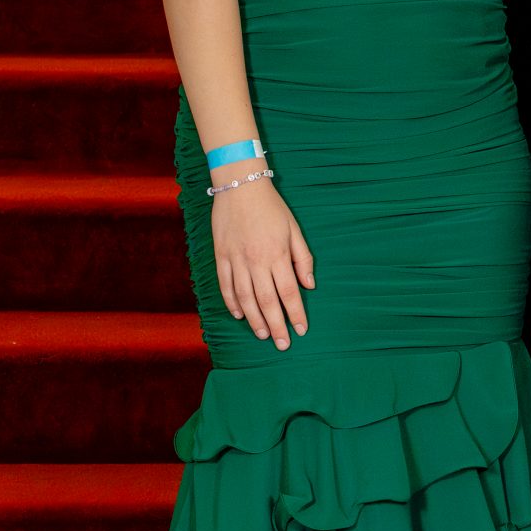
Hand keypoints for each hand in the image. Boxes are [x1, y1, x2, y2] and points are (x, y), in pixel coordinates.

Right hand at [211, 173, 314, 347]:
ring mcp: (236, 260)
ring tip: (263, 335)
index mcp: (277, 254)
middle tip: (282, 344)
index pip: (288, 292)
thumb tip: (309, 285)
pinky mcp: (221, 256)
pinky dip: (231, 303)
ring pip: (245, 298)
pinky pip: (225, 286)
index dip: (295, 314)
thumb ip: (302, 258)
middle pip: (267, 301)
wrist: (240, 186)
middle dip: (276, 325)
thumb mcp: (294, 229)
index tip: (301, 330)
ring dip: (254, 319)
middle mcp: (256, 261)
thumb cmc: (271, 207)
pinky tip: (240, 315)